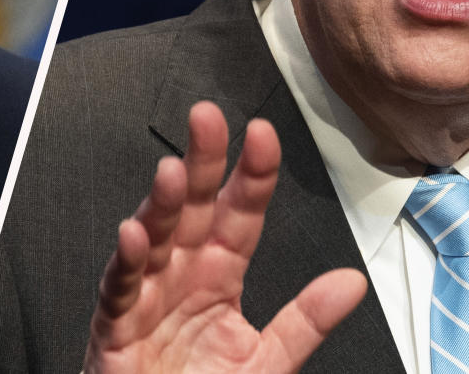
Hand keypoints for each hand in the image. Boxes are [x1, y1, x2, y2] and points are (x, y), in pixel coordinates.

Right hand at [83, 101, 365, 372]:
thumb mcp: (267, 361)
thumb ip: (305, 321)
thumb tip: (352, 281)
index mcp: (218, 274)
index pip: (239, 213)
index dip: (252, 174)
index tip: (263, 134)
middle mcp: (181, 274)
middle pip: (192, 207)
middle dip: (200, 162)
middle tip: (206, 117)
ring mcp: (147, 296)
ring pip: (154, 237)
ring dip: (161, 204)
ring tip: (173, 171)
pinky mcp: (116, 327)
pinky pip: (120, 289)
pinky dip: (126, 262)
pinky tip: (133, 235)